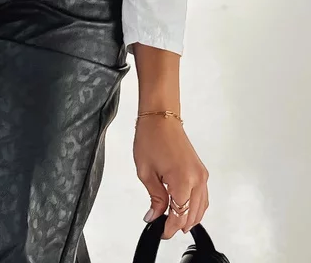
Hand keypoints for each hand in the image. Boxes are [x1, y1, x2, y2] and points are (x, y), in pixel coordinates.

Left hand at [133, 116, 209, 239]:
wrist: (161, 117)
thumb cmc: (151, 137)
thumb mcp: (145, 171)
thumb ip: (154, 197)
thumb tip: (155, 215)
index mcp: (182, 180)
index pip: (180, 215)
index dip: (170, 227)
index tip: (161, 232)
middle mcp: (197, 179)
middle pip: (193, 214)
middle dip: (179, 224)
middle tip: (164, 228)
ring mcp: (201, 175)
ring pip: (201, 207)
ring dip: (189, 217)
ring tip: (174, 222)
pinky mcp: (201, 170)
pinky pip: (203, 196)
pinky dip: (195, 207)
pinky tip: (185, 209)